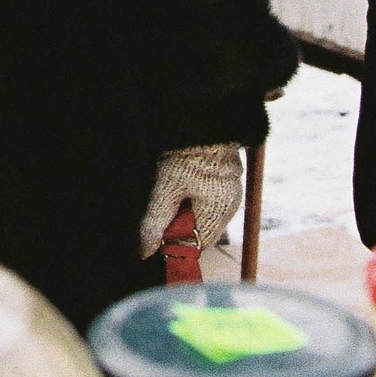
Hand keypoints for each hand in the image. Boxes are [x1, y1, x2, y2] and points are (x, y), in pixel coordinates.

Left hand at [140, 144, 244, 258]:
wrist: (202, 124)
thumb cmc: (186, 156)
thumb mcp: (166, 189)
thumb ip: (155, 222)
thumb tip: (145, 252)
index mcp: (219, 211)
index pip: (196, 244)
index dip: (174, 244)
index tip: (155, 236)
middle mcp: (230, 207)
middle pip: (199, 233)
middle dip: (177, 229)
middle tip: (160, 212)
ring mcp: (230, 195)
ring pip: (202, 219)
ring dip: (183, 216)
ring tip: (170, 196)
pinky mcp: (225, 185)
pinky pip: (207, 205)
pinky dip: (191, 204)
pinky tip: (179, 190)